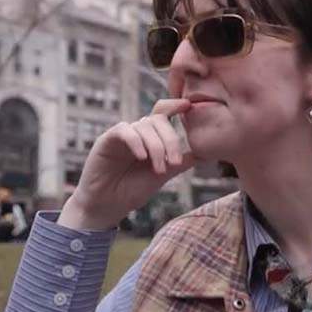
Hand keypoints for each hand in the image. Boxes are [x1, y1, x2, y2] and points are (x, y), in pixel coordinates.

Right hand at [58, 99, 194, 229]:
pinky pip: (124, 131)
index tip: (189, 105)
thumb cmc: (132, 190)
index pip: (163, 113)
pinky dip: (137, 142)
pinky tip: (143, 157)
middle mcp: (137, 132)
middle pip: (158, 120)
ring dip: (156, 147)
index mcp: (151, 137)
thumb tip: (205, 152)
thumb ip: (180, 162)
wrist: (107, 206)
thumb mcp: (162, 175)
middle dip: (171, 140)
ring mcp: (122, 135)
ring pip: (144, 126)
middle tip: (174, 163)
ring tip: (159, 169)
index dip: (175, 105)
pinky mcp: (106, 140)